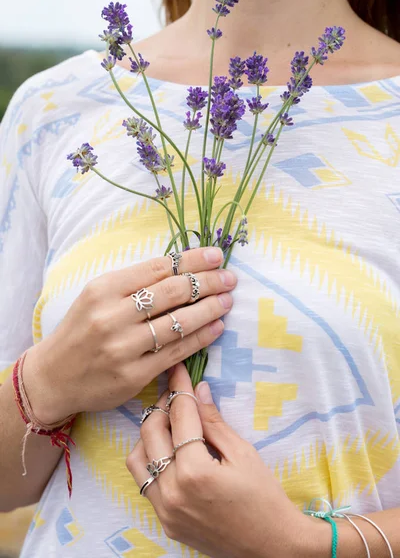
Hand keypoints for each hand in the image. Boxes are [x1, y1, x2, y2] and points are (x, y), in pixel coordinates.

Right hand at [23, 247, 235, 422]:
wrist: (53, 376)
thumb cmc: (80, 330)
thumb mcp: (98, 296)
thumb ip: (134, 283)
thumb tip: (182, 269)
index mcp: (104, 288)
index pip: (158, 267)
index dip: (192, 260)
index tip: (216, 255)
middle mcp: (113, 315)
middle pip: (172, 292)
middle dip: (208, 282)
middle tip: (230, 277)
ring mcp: (123, 347)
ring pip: (179, 323)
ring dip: (210, 309)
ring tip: (228, 300)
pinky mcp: (133, 374)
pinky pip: (176, 352)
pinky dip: (200, 338)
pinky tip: (216, 327)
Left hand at [126, 363, 314, 557]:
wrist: (271, 546)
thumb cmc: (264, 497)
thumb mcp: (243, 453)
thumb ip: (214, 421)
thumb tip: (197, 389)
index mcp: (194, 471)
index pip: (180, 416)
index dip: (179, 387)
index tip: (178, 368)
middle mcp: (172, 491)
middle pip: (150, 431)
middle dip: (162, 405)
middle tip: (178, 394)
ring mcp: (164, 510)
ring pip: (137, 457)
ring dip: (150, 434)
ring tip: (173, 424)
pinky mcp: (164, 521)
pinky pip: (145, 482)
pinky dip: (152, 460)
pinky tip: (171, 452)